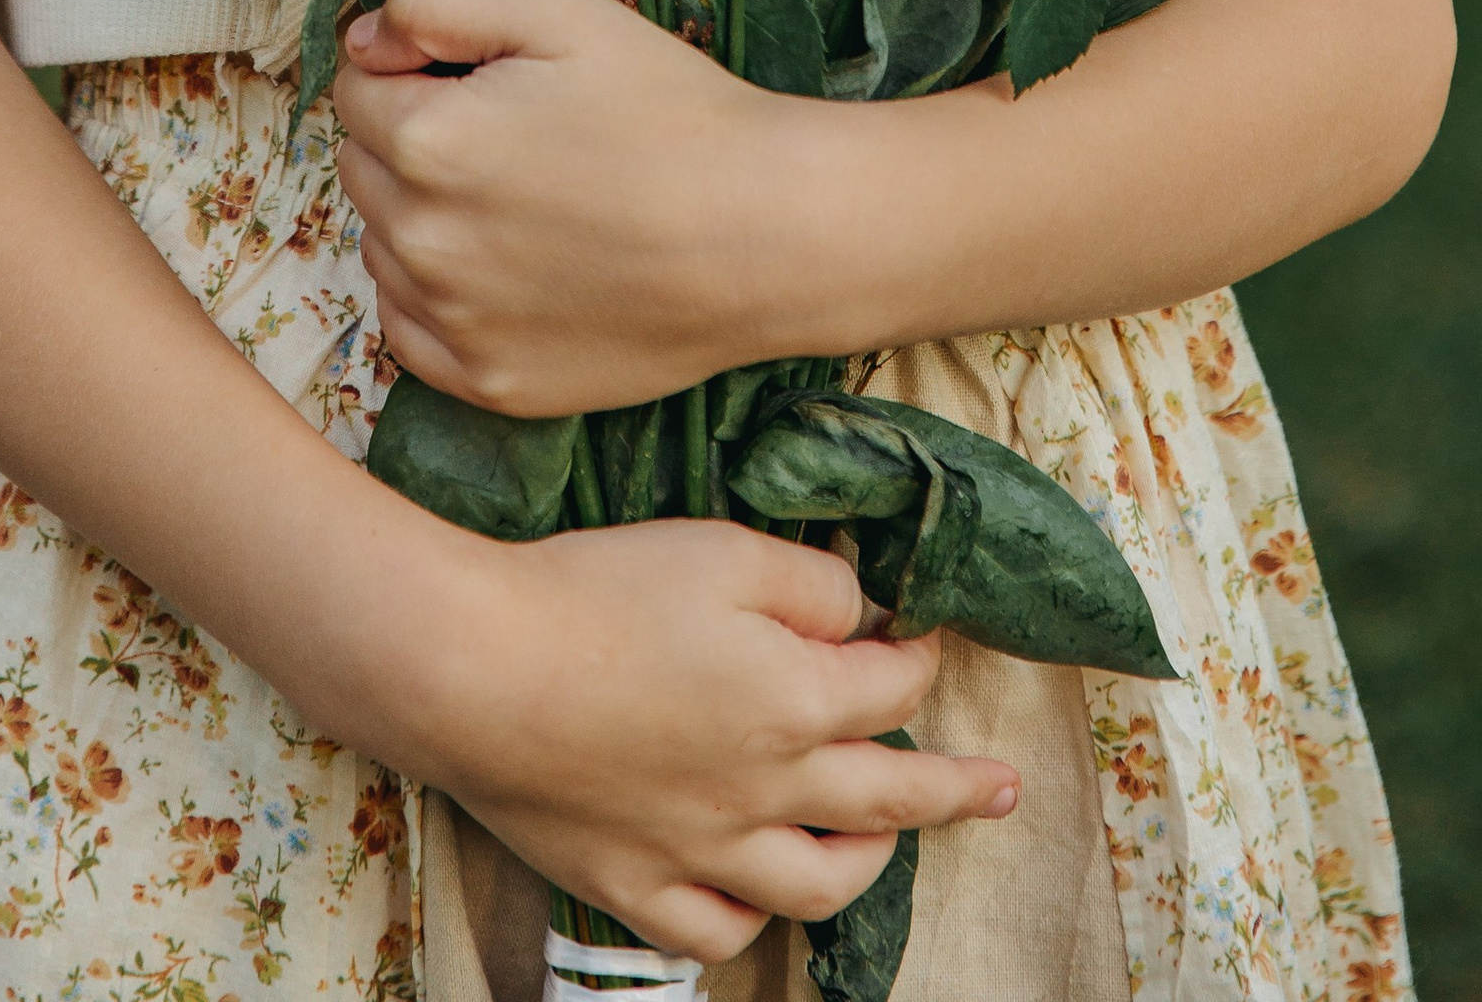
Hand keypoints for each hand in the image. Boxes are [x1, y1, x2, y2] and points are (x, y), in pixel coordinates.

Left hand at [336, 0, 821, 410]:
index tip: (478, 73)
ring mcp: (454, 322)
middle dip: (410, 137)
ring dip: (421, 215)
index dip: (410, 67)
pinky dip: (437, 295)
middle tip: (510, 131)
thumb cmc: (671, 111)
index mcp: (428, 141)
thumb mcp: (561, 11)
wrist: (766, 234)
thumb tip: (361, 39)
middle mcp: (422, 241)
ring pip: (383, 245)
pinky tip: (508, 264)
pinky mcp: (488, 383)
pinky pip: (410, 328)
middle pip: (360, 165)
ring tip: (522, 196)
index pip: (354, 87)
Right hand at [416, 508, 1015, 962]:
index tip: (923, 634)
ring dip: (866, 863)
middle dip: (955, 788)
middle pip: (887, 797)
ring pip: (815, 886)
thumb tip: (858, 612)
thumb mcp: (720, 550)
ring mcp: (700, 850)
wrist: (477, 669)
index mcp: (795, 699)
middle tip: (1004, 790)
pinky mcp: (632, 884)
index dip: (917, 653)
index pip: (889, 683)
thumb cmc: (599, 592)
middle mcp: (765, 790)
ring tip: (886, 845)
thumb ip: (808, 581)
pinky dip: (749, 921)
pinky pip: (715, 933)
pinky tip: (756, 900)